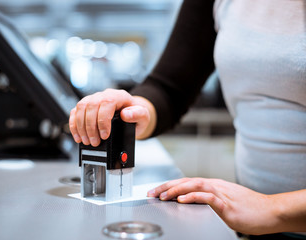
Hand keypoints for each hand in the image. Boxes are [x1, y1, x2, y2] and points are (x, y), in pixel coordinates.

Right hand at [69, 88, 155, 145]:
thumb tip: (126, 114)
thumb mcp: (143, 116)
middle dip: (91, 127)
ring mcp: (93, 99)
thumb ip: (138, 114)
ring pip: (81, 108)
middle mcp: (104, 95)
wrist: (131, 115)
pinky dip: (74, 125)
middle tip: (95, 142)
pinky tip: (78, 136)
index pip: (107, 104)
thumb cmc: (136, 115)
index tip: (105, 135)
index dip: (103, 121)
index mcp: (118, 96)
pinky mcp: (86, 106)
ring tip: (87, 141)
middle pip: (91, 106)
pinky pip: (75, 112)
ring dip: (81, 127)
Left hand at [147, 178, 284, 234]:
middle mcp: (214, 186)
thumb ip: (208, 199)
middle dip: (166, 186)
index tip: (155, 191)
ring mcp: (221, 193)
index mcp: (212, 185)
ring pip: (194, 186)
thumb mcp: (224, 201)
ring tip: (162, 195)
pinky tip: (182, 200)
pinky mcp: (227, 204)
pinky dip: (193, 197)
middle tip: (151, 192)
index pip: (186, 182)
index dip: (169, 185)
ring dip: (176, 189)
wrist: (270, 211)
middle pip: (186, 181)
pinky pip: (207, 197)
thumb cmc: (248, 208)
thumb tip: (191, 201)